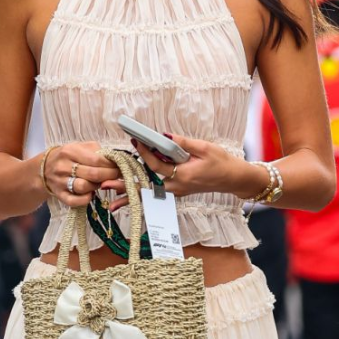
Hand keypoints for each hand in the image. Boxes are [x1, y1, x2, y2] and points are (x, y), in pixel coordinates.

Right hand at [43, 142, 120, 207]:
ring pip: (84, 187)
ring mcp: (60, 182)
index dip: (111, 165)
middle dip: (109, 176)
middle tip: (116, 175)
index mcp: (70, 151)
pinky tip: (91, 194)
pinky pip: (74, 201)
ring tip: (101, 183)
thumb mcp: (79, 147)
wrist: (44, 168)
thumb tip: (114, 159)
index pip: (96, 159)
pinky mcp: (59, 195)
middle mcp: (63, 166)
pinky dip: (85, 199)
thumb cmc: (68, 156)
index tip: (119, 166)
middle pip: (92, 174)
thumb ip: (96, 151)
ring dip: (97, 186)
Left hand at [106, 135, 242, 209]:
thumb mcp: (204, 148)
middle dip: (125, 186)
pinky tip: (129, 200)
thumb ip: (182, 143)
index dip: (144, 153)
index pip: (156, 165)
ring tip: (112, 203)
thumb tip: (164, 136)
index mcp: (182, 175)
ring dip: (131, 197)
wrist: (232, 178)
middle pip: (146, 186)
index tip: (134, 142)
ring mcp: (176, 192)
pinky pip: (156, 194)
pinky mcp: (176, 191)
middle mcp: (176, 187)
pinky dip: (142, 196)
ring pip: (149, 194)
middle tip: (105, 185)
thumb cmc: (221, 162)